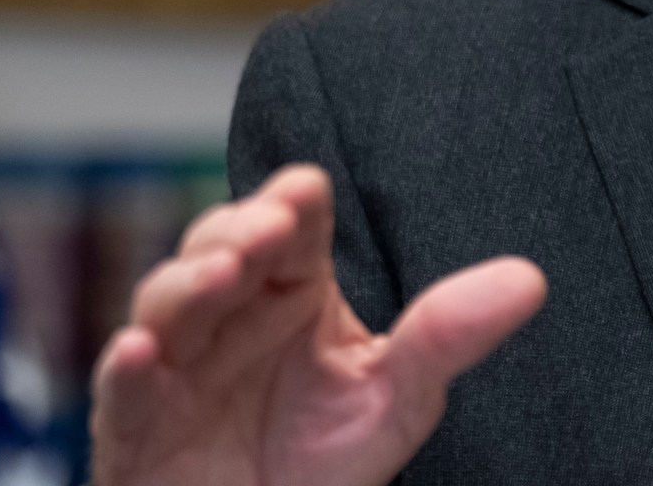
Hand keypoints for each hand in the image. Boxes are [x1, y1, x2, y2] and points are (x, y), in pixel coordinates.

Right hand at [91, 164, 547, 485]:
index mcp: (290, 288)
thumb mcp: (398, 398)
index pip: (291, 225)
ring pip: (165, 304)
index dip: (291, 203)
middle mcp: (228, 313)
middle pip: (218, 246)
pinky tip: (138, 354)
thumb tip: (531, 279)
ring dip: (186, 284)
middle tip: (266, 232)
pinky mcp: (135, 427)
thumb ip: (450, 336)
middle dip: (236, 232)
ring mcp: (175, 366)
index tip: (304, 193)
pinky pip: (121, 393)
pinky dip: (124, 371)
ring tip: (221, 276)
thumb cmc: (326, 459)